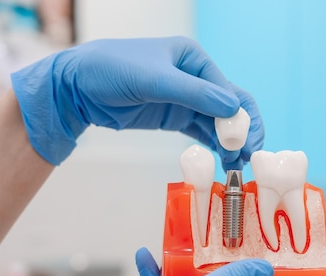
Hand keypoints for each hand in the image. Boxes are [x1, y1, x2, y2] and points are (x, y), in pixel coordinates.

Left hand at [11, 36, 263, 168]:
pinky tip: (223, 159)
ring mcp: (185, 99)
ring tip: (238, 164)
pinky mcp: (174, 117)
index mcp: (193, 60)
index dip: (240, 117)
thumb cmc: (112, 69)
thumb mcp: (154, 79)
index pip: (228, 90)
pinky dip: (214, 145)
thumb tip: (233, 109)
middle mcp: (194, 78)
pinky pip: (201, 131)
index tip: (243, 142)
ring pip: (218, 122)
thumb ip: (194, 94)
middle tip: (248, 156)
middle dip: (241, 130)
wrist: (77, 86)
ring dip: (230, 142)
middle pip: (229, 106)